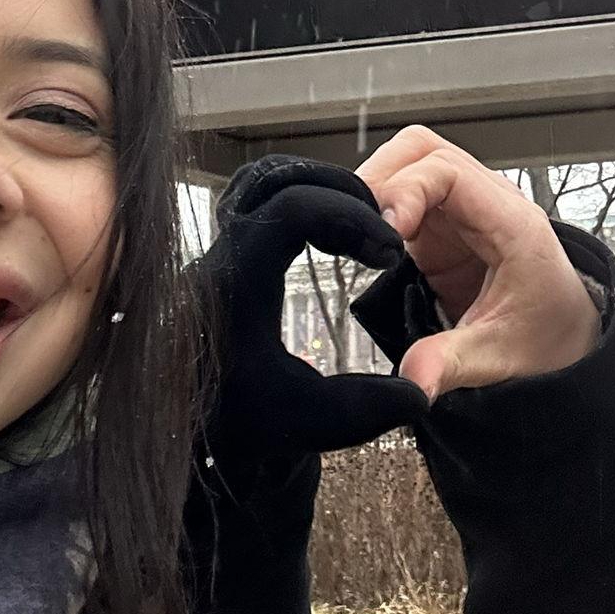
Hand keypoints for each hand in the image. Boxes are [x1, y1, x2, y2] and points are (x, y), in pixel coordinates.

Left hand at [200, 157, 427, 456]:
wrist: (193, 436)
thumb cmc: (246, 426)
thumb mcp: (312, 421)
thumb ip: (368, 408)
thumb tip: (421, 393)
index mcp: (238, 285)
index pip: (294, 209)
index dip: (351, 216)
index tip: (388, 250)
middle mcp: (221, 258)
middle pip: (273, 177)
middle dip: (337, 188)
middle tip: (379, 225)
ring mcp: (218, 253)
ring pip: (260, 181)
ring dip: (317, 189)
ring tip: (359, 224)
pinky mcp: (223, 257)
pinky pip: (258, 201)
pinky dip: (300, 201)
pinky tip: (332, 236)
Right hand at [355, 127, 600, 401]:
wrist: (568, 341)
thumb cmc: (551, 336)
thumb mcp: (502, 355)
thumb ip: (453, 362)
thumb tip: (411, 378)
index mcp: (511, 222)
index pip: (448, 170)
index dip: (407, 189)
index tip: (385, 228)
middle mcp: (486, 205)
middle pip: (423, 150)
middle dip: (384, 177)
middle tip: (360, 223)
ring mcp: (462, 213)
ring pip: (410, 165)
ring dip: (380, 188)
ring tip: (361, 232)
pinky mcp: (440, 231)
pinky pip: (404, 197)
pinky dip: (379, 209)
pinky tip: (370, 243)